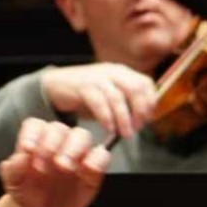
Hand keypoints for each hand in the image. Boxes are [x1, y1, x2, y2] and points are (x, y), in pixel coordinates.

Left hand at [0, 117, 109, 206]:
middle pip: (59, 129)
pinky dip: (97, 159)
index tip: (28, 150)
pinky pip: (101, 155)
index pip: (35, 126)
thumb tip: (19, 157)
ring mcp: (77, 153)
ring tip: (64, 166)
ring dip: (74, 148)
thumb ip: (13, 170)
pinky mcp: (93, 169)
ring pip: (82, 136)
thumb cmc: (26, 192)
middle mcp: (57, 141)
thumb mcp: (14, 184)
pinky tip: (87, 168)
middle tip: (47, 162)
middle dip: (52, 143)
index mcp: (36, 138)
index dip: (32, 135)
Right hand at [39, 62, 154, 138]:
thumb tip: (141, 121)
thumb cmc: (86, 95)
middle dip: (139, 112)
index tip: (147, 120)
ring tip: (124, 134)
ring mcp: (96, 77)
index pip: (145, 83)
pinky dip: (106, 118)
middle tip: (137, 128)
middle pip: (134, 89)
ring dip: (124, 119)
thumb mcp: (110, 95)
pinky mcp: (83, 86)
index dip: (150, 103)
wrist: (56, 85)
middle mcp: (112, 72)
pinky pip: (99, 103)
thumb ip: (126, 103)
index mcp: (122, 72)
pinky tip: (108, 128)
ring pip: (117, 97)